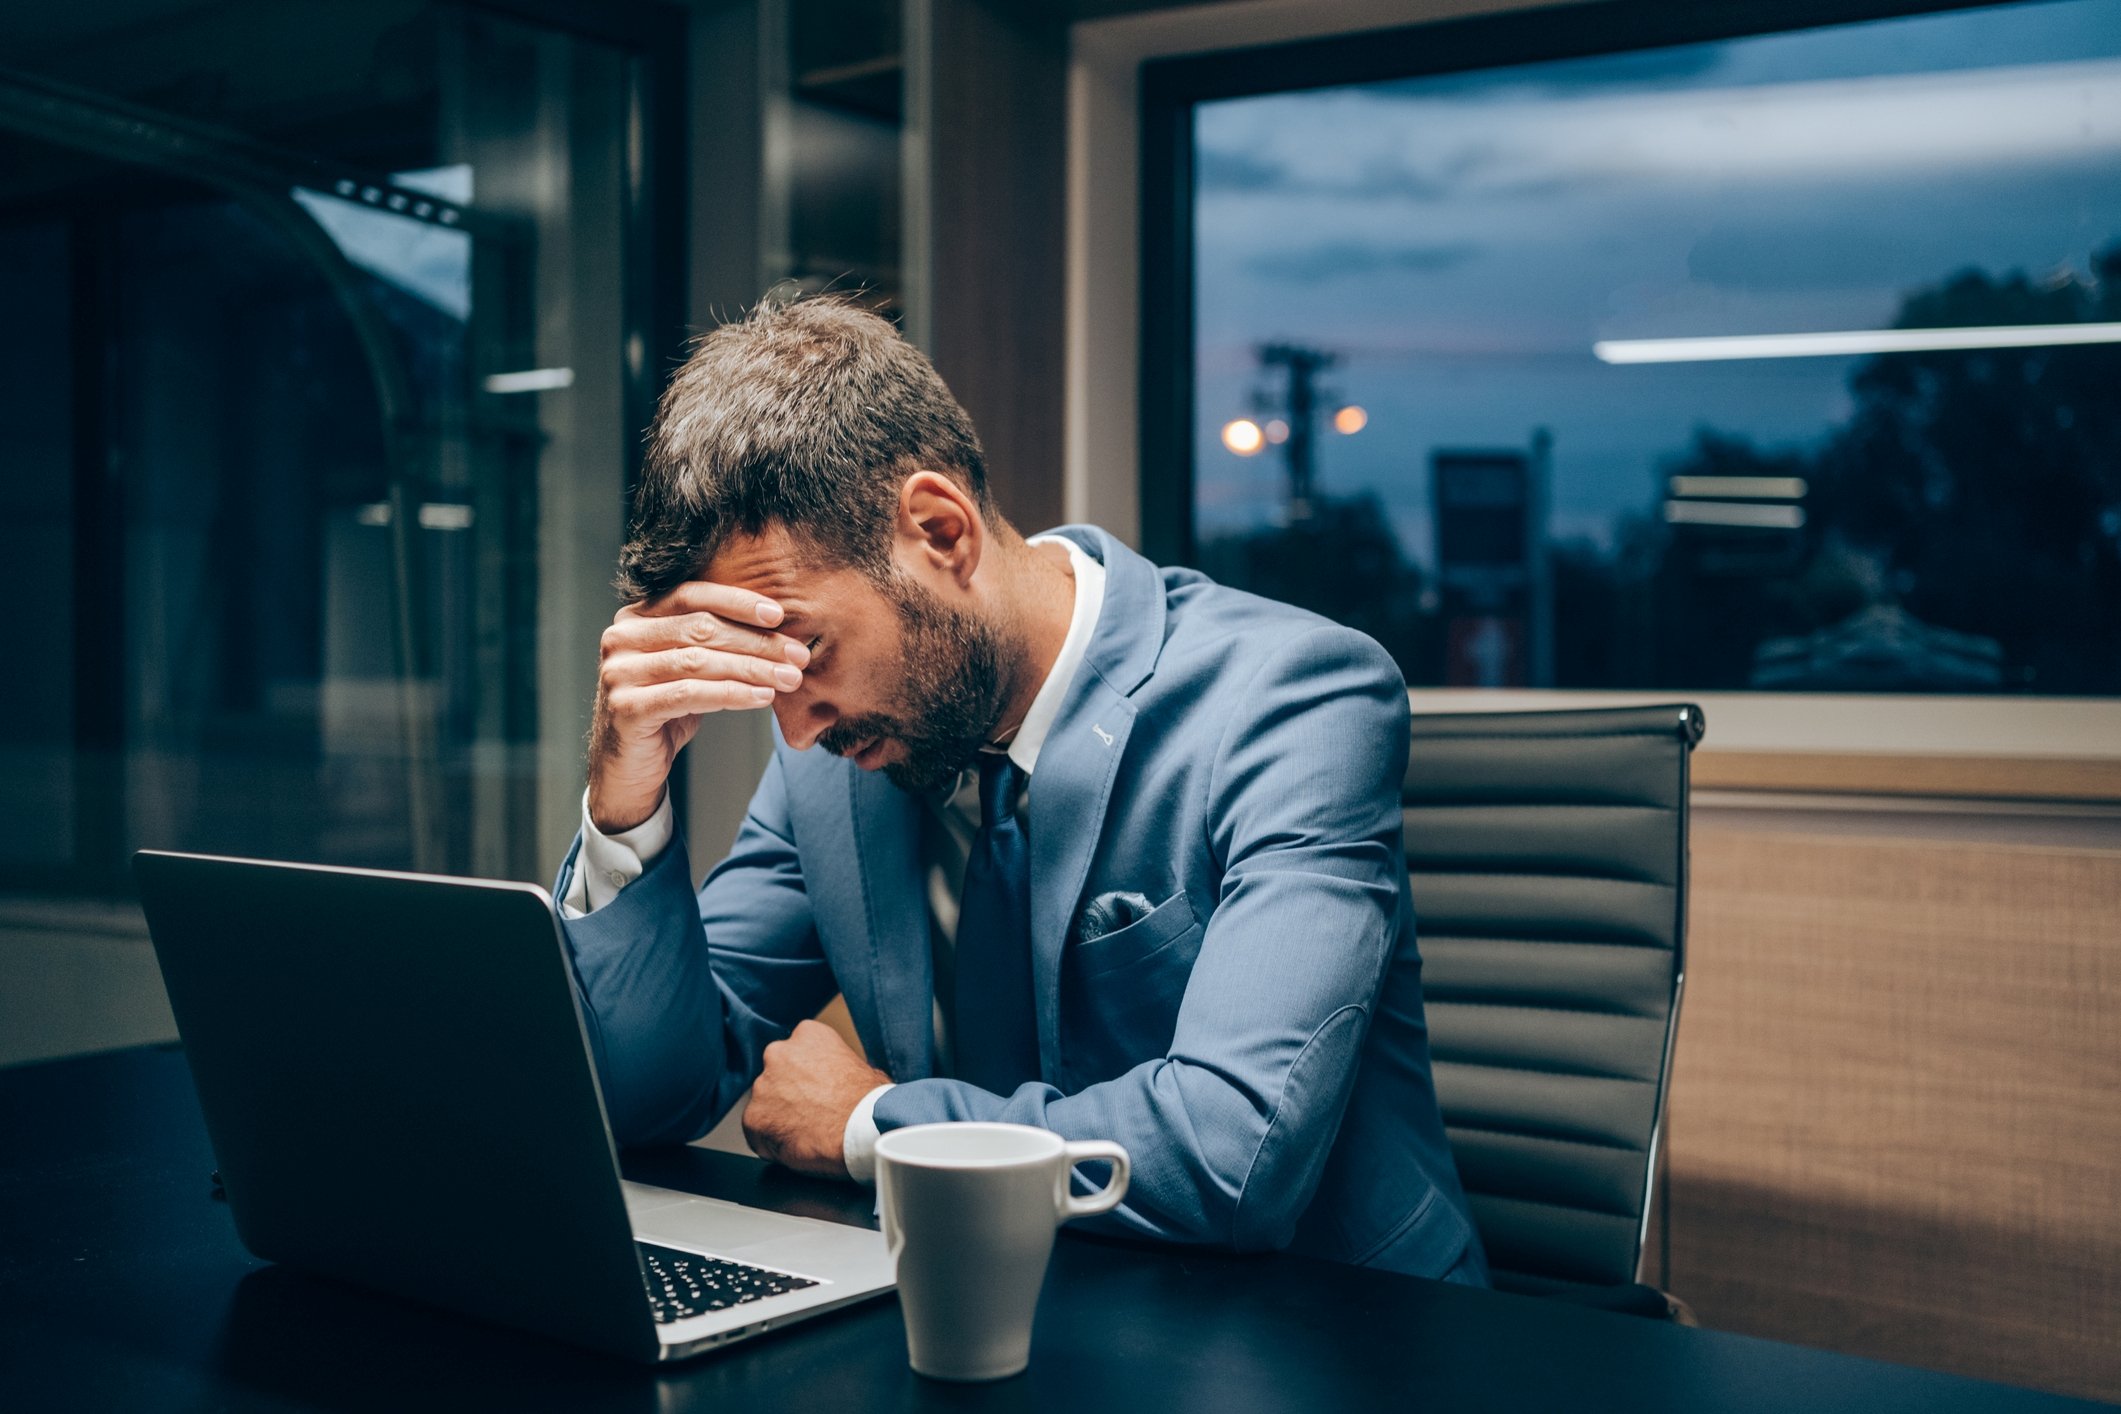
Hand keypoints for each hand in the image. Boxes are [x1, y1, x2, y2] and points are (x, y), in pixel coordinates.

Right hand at [588, 582, 812, 832]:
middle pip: (700, 629)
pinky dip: (732, 694)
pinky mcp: (626, 707)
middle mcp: (620, 639)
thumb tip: (777, 628)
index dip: (737, 602)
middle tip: (798, 655)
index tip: (779, 615)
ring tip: (789, 678)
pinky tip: (762, 697)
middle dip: (757, 641)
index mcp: (634, 618)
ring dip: (753, 669)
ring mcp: (619, 673)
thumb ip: (714, 642)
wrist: (629, 769)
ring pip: (699, 662)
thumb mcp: (688, 669)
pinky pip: (690, 694)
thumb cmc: (665, 711)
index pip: (691, 595)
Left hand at [743, 1020, 891, 1178]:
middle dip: (788, 1093)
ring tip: (807, 1133)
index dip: (807, 1076)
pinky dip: (771, 1142)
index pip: (797, 1053)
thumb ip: (837, 1067)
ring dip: (779, 1117)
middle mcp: (778, 1053)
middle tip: (811, 1112)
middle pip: (776, 1076)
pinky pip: (757, 1133)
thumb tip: (839, 1080)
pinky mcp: (753, 1117)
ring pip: (764, 1104)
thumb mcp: (861, 1066)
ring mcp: (762, 1086)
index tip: (818, 1090)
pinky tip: (796, 1147)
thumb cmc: (869, 1101)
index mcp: (807, 1034)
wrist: (862, 1129)